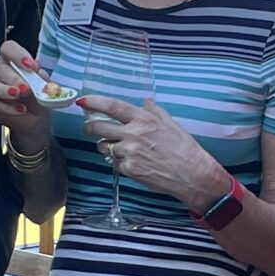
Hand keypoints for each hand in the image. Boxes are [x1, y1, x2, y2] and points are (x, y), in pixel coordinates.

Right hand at [0, 39, 50, 144]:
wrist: (36, 117)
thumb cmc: (37, 95)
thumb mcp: (42, 84)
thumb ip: (39, 75)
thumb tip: (36, 68)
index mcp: (10, 59)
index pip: (8, 48)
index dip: (18, 55)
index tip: (31, 66)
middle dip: (13, 78)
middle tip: (26, 88)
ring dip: (4, 91)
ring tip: (18, 95)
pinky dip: (7, 107)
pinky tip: (20, 109)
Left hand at [80, 95, 212, 204]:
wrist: (192, 174)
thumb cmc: (185, 148)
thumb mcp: (171, 124)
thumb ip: (155, 112)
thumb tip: (145, 102)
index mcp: (143, 119)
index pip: (112, 107)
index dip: (94, 102)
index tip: (82, 101)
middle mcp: (133, 134)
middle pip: (98, 127)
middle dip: (89, 127)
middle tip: (89, 128)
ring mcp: (129, 153)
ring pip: (104, 147)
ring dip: (107, 146)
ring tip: (121, 149)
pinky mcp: (129, 170)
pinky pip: (114, 163)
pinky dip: (119, 162)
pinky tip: (133, 163)